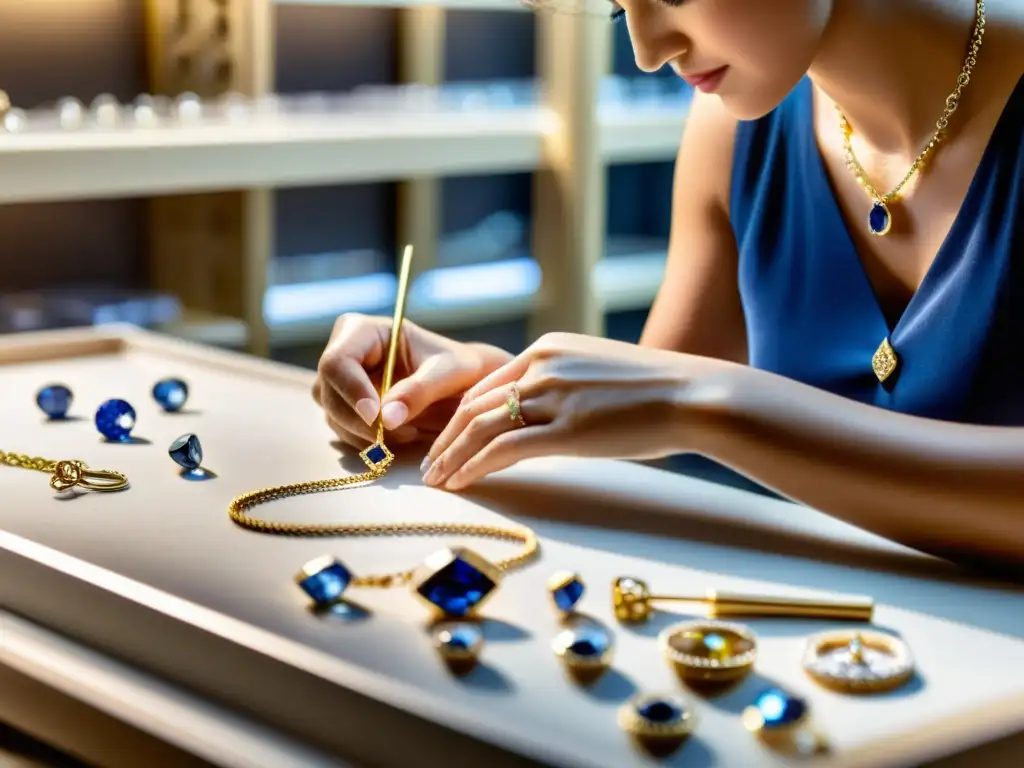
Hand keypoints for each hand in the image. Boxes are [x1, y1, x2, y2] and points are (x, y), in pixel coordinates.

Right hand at [313, 313, 513, 449]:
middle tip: (401, 432)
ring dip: (366, 433)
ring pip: (333, 414)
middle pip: (328, 391)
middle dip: (360, 419)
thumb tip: (386, 419)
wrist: (460, 383)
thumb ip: (418, 391)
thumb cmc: (457, 367)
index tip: (376, 417)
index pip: (337, 361)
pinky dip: (368, 440)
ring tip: (410, 431)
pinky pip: (344, 430)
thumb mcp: (448, 373)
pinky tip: (401, 436)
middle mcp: (342, 353)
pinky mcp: (345, 406)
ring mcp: (340, 382)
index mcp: (361, 330)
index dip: (351, 390)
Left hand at [421, 332, 728, 489]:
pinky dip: (474, 467)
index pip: (488, 383)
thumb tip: (549, 411)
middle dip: (444, 436)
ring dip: (450, 456)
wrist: (694, 395)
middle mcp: (542, 366)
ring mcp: (551, 396)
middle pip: (473, 404)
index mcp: (548, 348)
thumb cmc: (658, 390)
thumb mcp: (600, 372)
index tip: (446, 436)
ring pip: (480, 427)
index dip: (460, 413)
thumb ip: (566, 383)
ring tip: (435, 479)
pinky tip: (460, 482)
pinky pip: (502, 449)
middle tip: (427, 463)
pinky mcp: (564, 430)